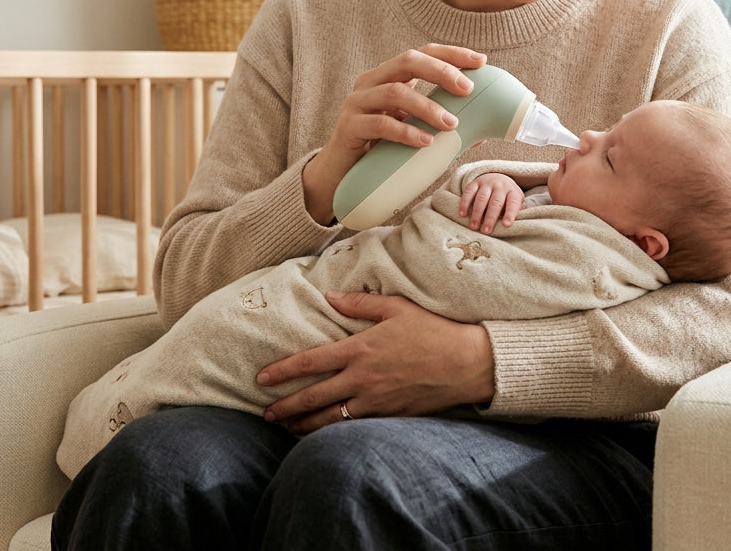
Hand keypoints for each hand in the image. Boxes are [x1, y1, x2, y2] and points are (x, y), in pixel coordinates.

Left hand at [257, 290, 494, 434]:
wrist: (469, 363)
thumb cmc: (433, 330)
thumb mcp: (396, 307)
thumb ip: (359, 303)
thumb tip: (329, 296)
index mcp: (360, 349)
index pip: (311, 362)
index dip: (283, 371)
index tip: (261, 378)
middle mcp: (363, 379)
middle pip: (314, 398)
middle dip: (286, 407)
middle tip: (266, 414)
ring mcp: (376, 401)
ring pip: (331, 419)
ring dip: (304, 425)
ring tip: (286, 429)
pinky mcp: (390, 416)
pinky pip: (355, 427)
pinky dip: (334, 432)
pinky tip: (322, 434)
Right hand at [302, 45, 486, 223]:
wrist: (340, 175)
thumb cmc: (379, 149)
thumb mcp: (410, 129)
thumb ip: (437, 125)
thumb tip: (481, 132)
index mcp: (387, 77)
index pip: (421, 54)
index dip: (451, 54)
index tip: (480, 62)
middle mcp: (370, 82)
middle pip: (407, 61)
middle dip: (441, 72)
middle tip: (467, 89)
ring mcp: (356, 103)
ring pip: (395, 92)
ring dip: (427, 106)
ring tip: (451, 124)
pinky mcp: (349, 127)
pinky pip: (379, 124)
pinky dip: (406, 131)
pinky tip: (425, 142)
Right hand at [458, 173, 523, 233]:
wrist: (497, 178)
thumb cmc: (507, 197)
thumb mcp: (516, 202)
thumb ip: (516, 213)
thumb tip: (514, 226)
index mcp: (513, 192)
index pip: (513, 203)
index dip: (510, 214)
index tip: (506, 225)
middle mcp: (500, 186)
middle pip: (495, 202)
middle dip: (490, 218)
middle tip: (485, 231)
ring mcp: (487, 184)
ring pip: (481, 198)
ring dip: (477, 214)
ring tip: (474, 226)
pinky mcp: (474, 183)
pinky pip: (468, 193)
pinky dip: (465, 204)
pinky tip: (463, 214)